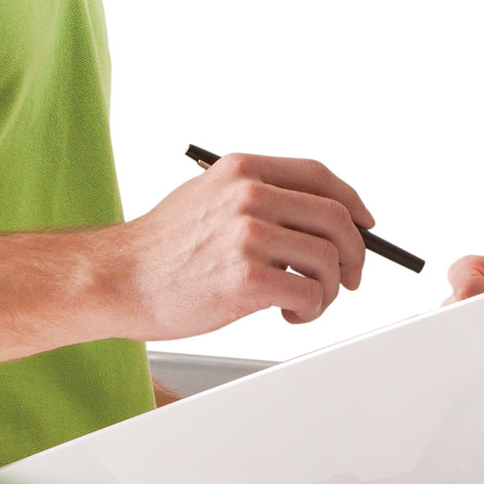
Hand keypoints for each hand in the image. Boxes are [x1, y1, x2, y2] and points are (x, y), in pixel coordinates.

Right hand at [118, 154, 371, 336]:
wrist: (117, 280)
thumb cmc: (161, 248)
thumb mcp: (206, 195)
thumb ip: (257, 196)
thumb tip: (317, 216)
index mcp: (242, 170)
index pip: (320, 176)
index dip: (352, 202)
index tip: (365, 225)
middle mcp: (248, 195)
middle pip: (336, 217)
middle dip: (355, 252)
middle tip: (349, 276)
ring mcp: (247, 236)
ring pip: (328, 258)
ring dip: (330, 288)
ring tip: (308, 300)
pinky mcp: (246, 279)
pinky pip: (310, 293)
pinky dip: (311, 309)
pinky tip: (288, 314)